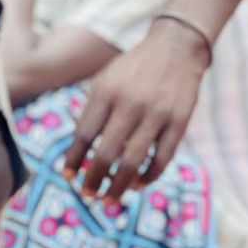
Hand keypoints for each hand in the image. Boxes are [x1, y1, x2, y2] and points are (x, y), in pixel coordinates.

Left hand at [62, 16, 211, 201]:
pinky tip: (138, 184)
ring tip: (110, 199)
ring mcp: (156, 114)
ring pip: (133, 162)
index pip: (84, 134)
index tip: (68, 176)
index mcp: (107, 92)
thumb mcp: (106, 80)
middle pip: (105, 153)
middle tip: (87, 195)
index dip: (73, 159)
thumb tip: (80, 152)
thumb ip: (93, 111)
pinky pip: (162, 159)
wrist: (176, 48)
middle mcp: (130, 104)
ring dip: (118, 186)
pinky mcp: (179, 122)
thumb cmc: (135, 69)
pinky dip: (148, 177)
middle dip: (93, 179)